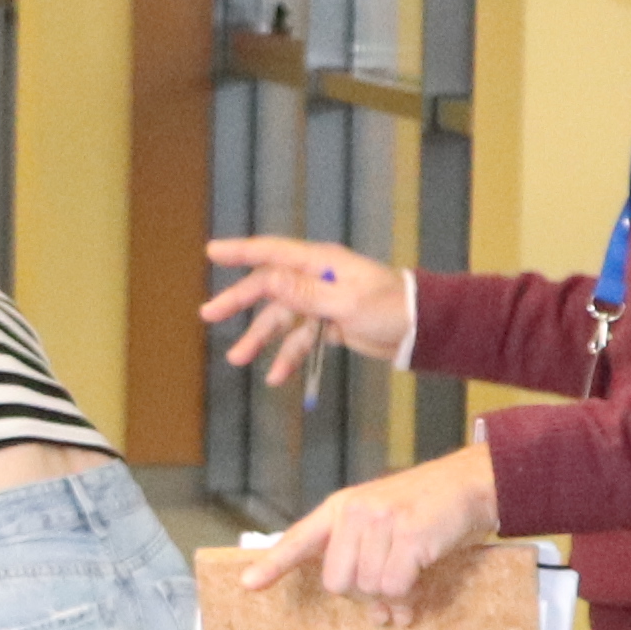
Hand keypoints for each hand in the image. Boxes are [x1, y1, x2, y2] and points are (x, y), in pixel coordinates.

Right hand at [201, 235, 416, 390]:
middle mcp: (316, 278)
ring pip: (282, 319)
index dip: (240, 252)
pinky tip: (276, 377)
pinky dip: (289, 356)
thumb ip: (305, 292)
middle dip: (239, 302)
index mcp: (320, 263)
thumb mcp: (345, 302)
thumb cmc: (389, 308)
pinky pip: (301, 339)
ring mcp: (322, 302)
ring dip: (260, 338)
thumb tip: (267, 279)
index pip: (272, 253)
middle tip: (209, 315)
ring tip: (237, 359)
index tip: (211, 252)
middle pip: (269, 287)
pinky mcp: (330, 324)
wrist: (421, 330)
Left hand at [233, 443, 503, 622]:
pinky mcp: (408, 534)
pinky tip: (418, 583)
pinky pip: (394, 586)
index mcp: (341, 508)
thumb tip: (376, 616)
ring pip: (368, 588)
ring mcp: (380, 521)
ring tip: (409, 586)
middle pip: (337, 582)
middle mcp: (354, 512)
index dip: (274, 565)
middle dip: (363, 595)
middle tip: (388, 591)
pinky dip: (407, 594)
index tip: (248, 585)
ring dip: (391, 596)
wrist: (468, 482)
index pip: (299, 539)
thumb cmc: (426, 508)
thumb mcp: (387, 526)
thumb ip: (370, 565)